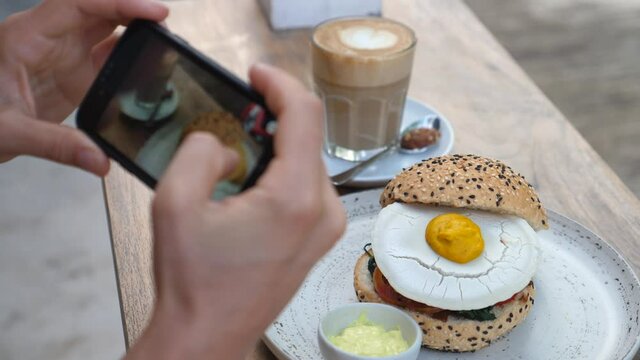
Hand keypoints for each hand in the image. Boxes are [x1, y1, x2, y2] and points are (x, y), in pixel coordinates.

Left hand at [0, 0, 167, 174]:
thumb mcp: (8, 132)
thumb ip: (55, 145)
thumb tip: (100, 159)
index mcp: (27, 37)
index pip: (78, 4)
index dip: (119, 3)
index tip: (153, 12)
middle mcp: (49, 40)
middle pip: (98, 11)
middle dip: (133, 12)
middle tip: (165, 26)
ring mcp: (63, 57)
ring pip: (106, 31)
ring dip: (135, 34)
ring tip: (165, 46)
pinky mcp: (73, 77)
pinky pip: (107, 59)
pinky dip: (130, 62)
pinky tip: (148, 70)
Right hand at [126, 64, 345, 358]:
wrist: (207, 336)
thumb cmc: (193, 283)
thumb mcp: (174, 204)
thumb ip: (199, 151)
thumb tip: (225, 143)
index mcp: (294, 199)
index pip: (304, 115)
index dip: (279, 84)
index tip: (256, 74)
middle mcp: (324, 211)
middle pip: (308, 138)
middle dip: (273, 118)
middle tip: (237, 114)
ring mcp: (327, 227)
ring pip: (308, 162)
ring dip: (276, 147)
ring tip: (239, 153)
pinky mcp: (320, 238)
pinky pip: (308, 186)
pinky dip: (283, 171)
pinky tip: (252, 183)